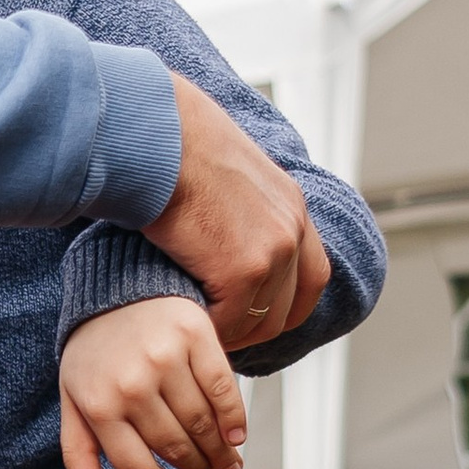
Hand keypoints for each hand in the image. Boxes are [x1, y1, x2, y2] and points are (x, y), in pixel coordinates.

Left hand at [59, 297, 245, 468]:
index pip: (138, 468)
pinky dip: (234, 419)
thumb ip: (78, 452)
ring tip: (227, 463)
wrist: (116, 289)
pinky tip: (237, 437)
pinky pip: (222, 390)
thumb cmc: (95, 353)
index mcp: (98, 406)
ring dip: (220, 453)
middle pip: (176, 448)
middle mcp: (131, 384)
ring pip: (202, 424)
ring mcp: (163, 359)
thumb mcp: (74, 401)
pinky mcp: (194, 335)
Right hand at [153, 78, 328, 348]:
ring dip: (230, 332)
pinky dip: (209, 329)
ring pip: (260, 321)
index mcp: (291, 203)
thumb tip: (217, 226)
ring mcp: (273, 251)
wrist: (155, 134)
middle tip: (220, 334)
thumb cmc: (171, 142)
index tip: (254, 317)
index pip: (312, 276)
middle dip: (256, 327)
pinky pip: (230, 322)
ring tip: (199, 331)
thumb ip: (237, 205)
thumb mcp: (224, 169)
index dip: (285, 305)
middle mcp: (292, 227)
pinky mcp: (243, 270)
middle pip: (290, 307)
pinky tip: (186, 322)